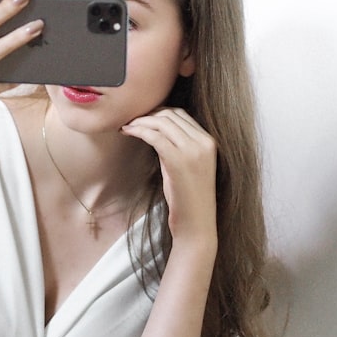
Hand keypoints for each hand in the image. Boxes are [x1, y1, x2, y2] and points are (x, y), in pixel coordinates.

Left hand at [120, 108, 217, 251]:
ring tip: (127, 126)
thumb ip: (177, 146)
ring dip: (140, 121)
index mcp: (209, 141)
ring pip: (162, 123)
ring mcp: (193, 151)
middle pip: (171, 115)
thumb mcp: (186, 166)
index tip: (143, 117)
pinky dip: (138, 130)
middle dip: (148, 114)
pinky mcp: (179, 161)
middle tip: (131, 120)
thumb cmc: (187, 198)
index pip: (182, 115)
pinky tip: (127, 132)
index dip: (159, 112)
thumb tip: (156, 130)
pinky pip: (155, 136)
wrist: (196, 224)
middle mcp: (204, 142)